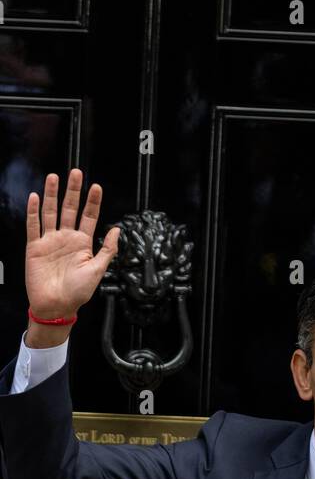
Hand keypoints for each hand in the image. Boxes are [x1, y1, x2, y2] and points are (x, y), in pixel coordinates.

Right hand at [25, 168, 119, 320]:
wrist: (56, 307)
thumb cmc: (77, 293)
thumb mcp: (98, 270)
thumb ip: (107, 249)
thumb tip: (116, 230)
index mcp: (82, 243)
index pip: (89, 217)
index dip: (93, 202)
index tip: (96, 187)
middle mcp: (66, 238)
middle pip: (70, 209)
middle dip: (73, 190)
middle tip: (76, 172)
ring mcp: (50, 241)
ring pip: (51, 212)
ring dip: (52, 195)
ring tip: (54, 177)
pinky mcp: (35, 247)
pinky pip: (33, 226)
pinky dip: (33, 211)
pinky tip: (34, 197)